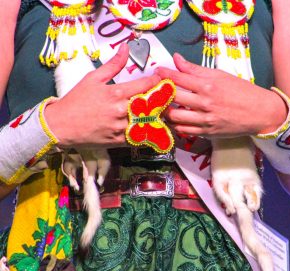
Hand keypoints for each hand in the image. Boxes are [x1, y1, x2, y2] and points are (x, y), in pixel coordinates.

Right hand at [45, 44, 160, 147]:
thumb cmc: (76, 101)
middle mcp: (122, 111)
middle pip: (152, 103)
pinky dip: (147, 131)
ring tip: (159, 110)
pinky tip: (148, 125)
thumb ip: (113, 65)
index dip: (157, 81)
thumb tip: (125, 48)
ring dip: (156, 115)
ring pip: (149, 121)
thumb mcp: (93, 78)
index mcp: (117, 93)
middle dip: (160, 98)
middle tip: (165, 95)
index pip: (146, 85)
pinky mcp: (120, 141)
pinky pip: (140, 137)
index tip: (160, 79)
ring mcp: (122, 128)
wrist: (61, 126)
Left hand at [155, 53, 286, 137]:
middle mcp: (205, 103)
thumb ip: (196, 69)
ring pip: (175, 116)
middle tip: (154, 89)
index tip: (156, 72)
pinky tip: (174, 118)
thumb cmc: (241, 91)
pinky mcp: (207, 133)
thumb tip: (177, 59)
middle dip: (160, 92)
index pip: (179, 78)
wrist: (259, 112)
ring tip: (162, 105)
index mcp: (208, 85)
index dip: (164, 74)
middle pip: (173, 97)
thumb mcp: (220, 75)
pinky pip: (184, 130)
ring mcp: (205, 120)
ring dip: (165, 110)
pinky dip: (176, 124)